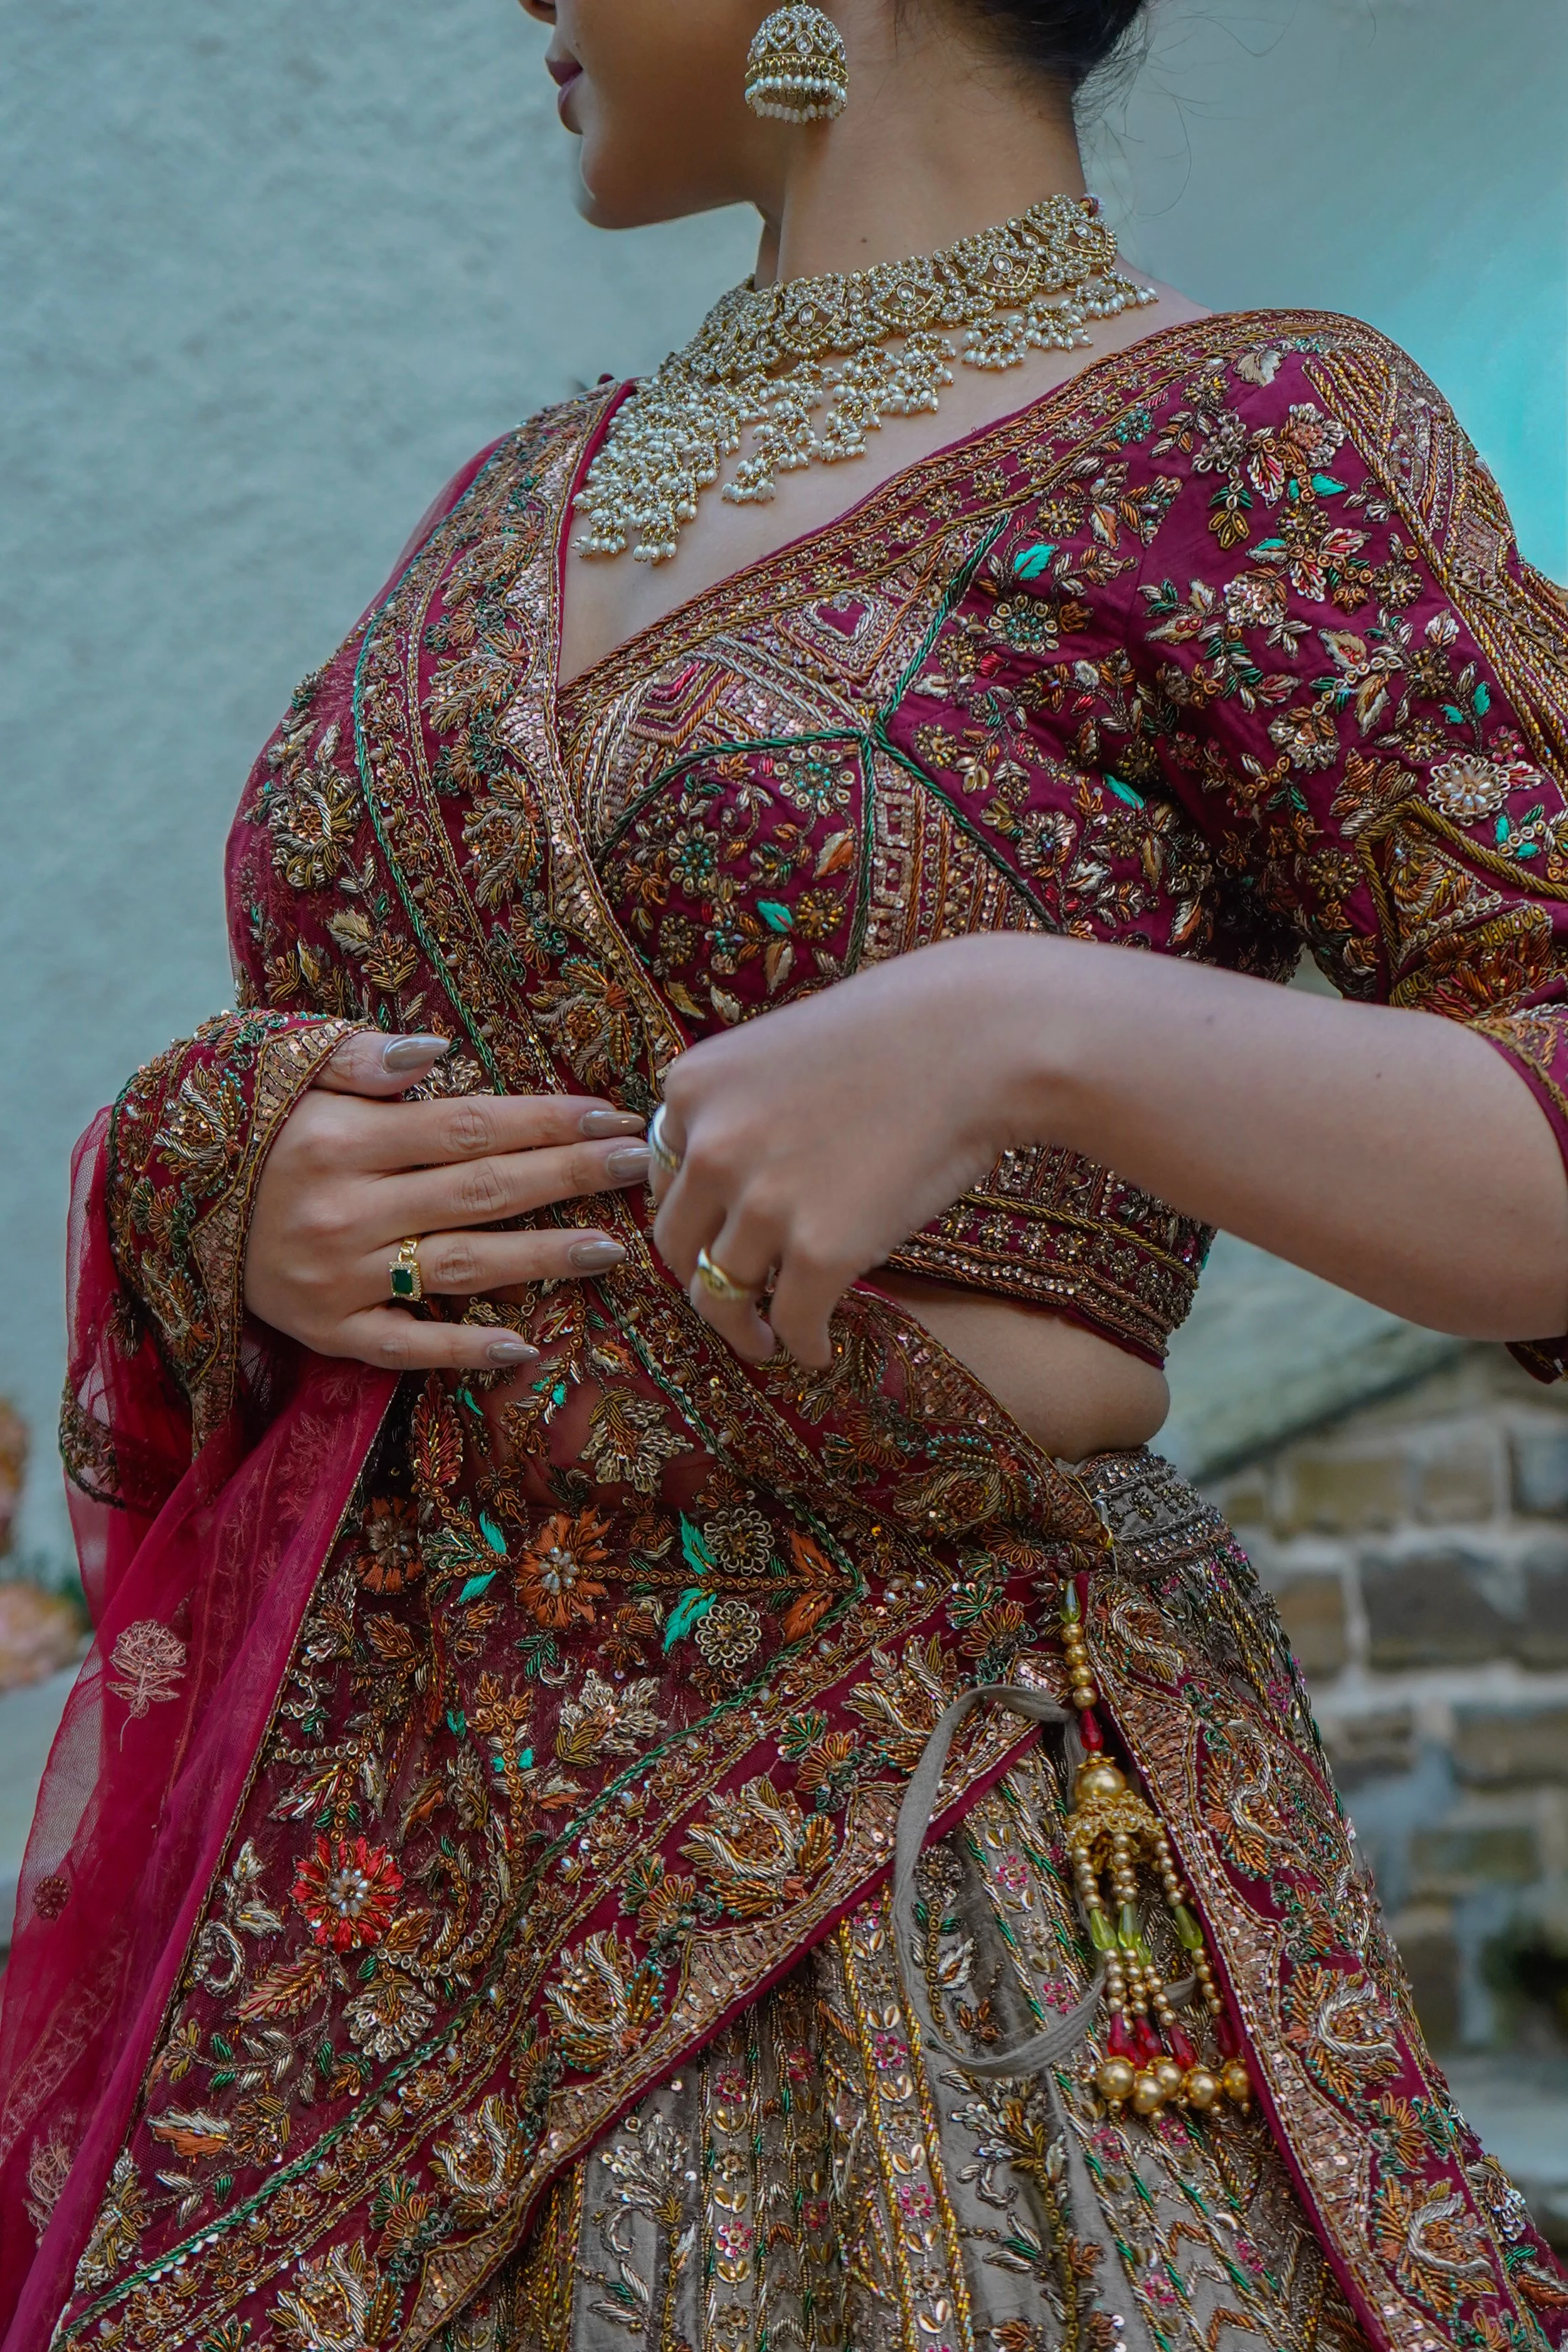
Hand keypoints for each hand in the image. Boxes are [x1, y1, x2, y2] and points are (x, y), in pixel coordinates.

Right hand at [245, 1030, 650, 1370]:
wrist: (162, 1208)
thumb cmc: (251, 1131)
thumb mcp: (287, 1073)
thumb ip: (362, 1059)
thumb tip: (438, 1052)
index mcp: (341, 1138)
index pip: (469, 1126)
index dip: (547, 1120)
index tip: (611, 1114)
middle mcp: (343, 1209)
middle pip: (483, 1191)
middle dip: (570, 1176)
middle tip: (641, 1164)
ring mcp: (336, 1277)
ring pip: (461, 1267)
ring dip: (544, 1258)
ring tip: (613, 1246)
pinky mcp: (325, 1331)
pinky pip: (405, 1346)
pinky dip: (462, 1348)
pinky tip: (524, 1344)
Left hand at [650, 940, 1030, 1366]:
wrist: (980, 1041)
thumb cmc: (900, 1030)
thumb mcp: (784, 1048)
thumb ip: (745, 1105)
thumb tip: (740, 1174)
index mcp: (693, 1089)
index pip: (662, 1176)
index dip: (692, 1214)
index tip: (714, 1236)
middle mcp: (710, 1148)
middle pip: (677, 1245)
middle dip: (699, 1277)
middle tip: (729, 1298)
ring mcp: (761, 1204)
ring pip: (721, 1296)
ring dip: (742, 1326)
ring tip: (765, 1340)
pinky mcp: (820, 1252)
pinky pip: (793, 1322)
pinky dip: (802, 1345)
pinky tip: (818, 1351)